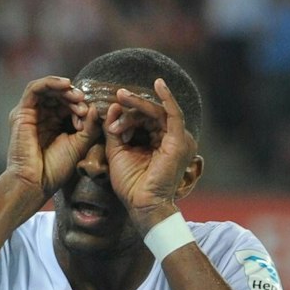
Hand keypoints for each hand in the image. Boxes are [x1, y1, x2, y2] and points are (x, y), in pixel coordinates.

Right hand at [4, 76, 94, 207]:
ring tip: (77, 96)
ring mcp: (30, 114)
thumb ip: (89, 126)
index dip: (80, 105)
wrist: (35, 182)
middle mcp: (41, 117)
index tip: (90, 115)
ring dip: (64, 89)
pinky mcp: (21, 112)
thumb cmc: (56, 168)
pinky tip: (66, 86)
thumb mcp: (79, 144)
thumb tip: (95, 107)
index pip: (68, 105)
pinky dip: (51, 82)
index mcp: (53, 124)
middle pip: (58, 95)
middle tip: (83, 103)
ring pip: (48, 89)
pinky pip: (35, 88)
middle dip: (73, 96)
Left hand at [102, 79, 197, 230]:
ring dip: (137, 106)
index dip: (127, 116)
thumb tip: (114, 106)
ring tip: (121, 100)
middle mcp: (172, 139)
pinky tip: (159, 84)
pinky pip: (173, 113)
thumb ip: (115, 129)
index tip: (110, 120)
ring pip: (157, 112)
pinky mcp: (179, 140)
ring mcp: (178, 139)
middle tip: (117, 97)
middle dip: (131, 108)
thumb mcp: (117, 151)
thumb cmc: (131, 184)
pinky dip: (167, 97)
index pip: (144, 120)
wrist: (141, 204)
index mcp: (159, 142)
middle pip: (150, 114)